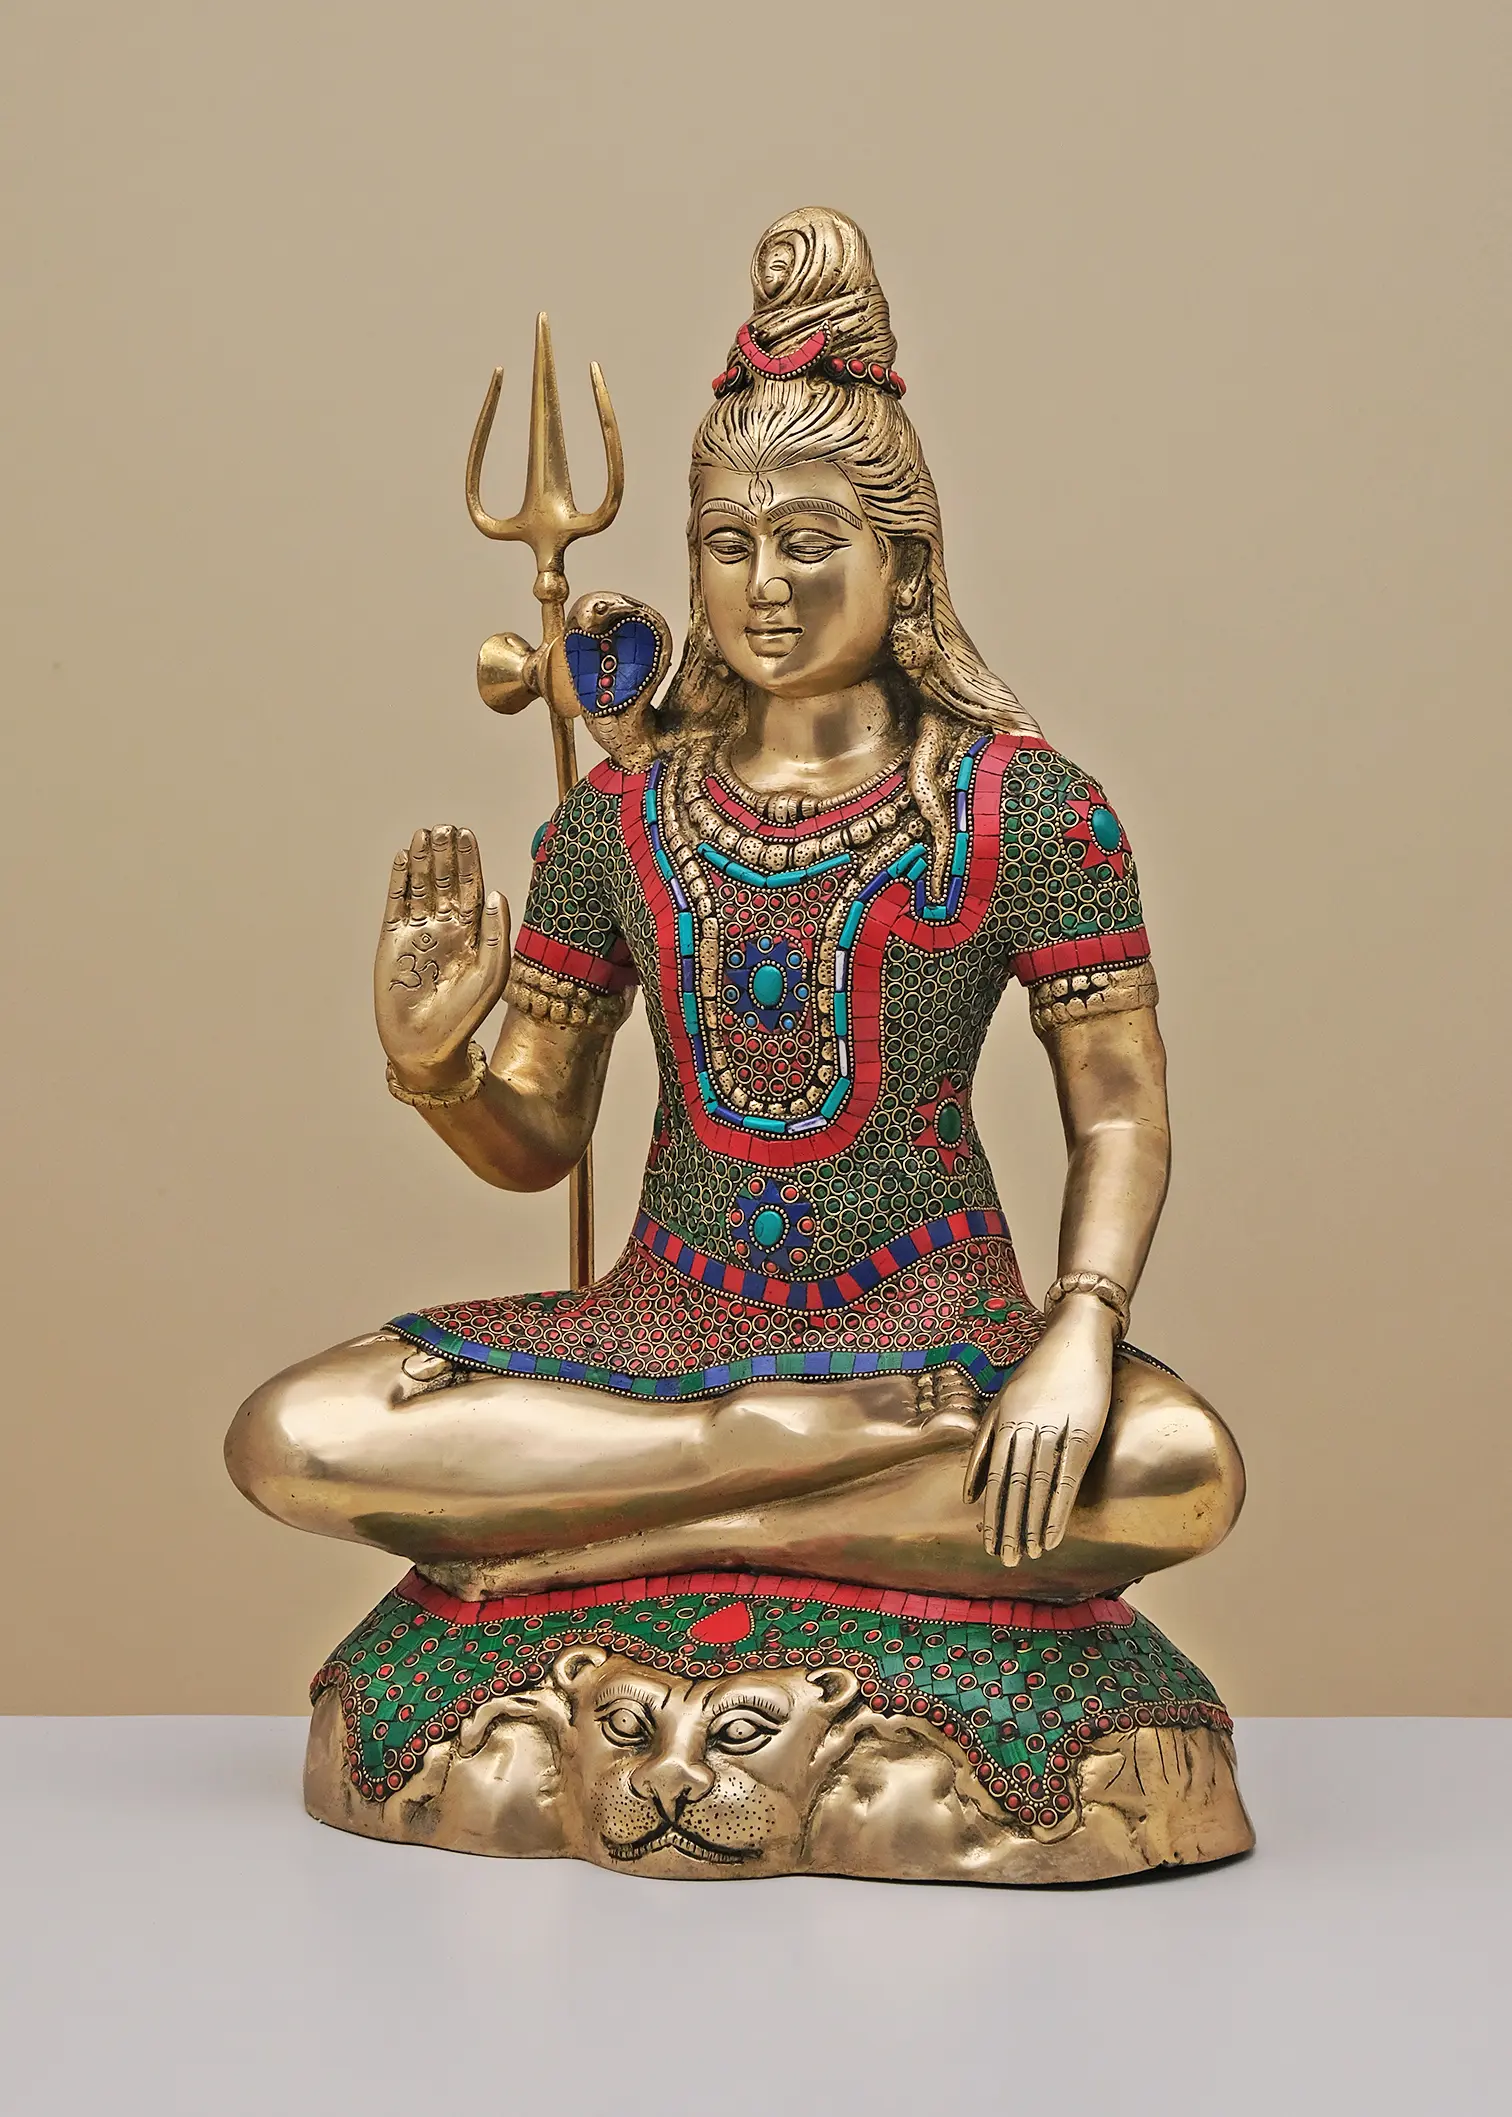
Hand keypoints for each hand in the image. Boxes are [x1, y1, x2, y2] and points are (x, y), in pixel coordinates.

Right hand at [374, 826, 509, 1089]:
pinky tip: (402, 858)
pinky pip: (396, 904)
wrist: (427, 1043)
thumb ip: (496, 933)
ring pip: (420, 887)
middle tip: (445, 827)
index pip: (471, 888)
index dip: (469, 861)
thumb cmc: (465, 1015)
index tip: (466, 835)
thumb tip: (496, 892)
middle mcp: (446, 929)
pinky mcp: (392, 941)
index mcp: (472, 935)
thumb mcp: (493, 973)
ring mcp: (418, 934)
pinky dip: (398, 881)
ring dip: (422, 860)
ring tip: (424, 833)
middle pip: (445, 881)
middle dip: (446, 854)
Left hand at [963, 1295, 1117, 1566]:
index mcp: (1003, 1422)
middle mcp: (1024, 1428)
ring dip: (1032, 1524)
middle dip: (1008, 1526)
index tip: (987, 1544)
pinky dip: (1058, 1509)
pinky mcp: (1082, 1432)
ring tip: (1027, 1555)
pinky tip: (1053, 1534)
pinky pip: (1067, 1478)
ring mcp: (1054, 1430)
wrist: (1075, 1338)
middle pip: (1012, 1487)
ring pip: (1037, 1486)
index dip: (991, 1514)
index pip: (993, 1478)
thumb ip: (983, 1446)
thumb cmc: (1038, 1374)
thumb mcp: (1002, 1404)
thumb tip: (967, 1493)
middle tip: (1004, 1560)